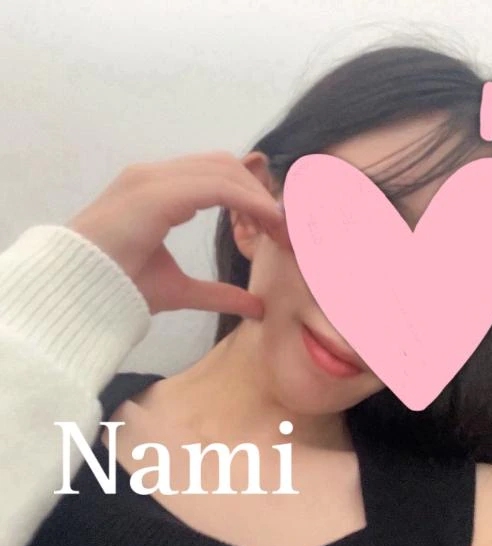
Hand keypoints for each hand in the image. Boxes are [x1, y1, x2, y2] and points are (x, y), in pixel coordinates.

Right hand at [66, 151, 284, 316]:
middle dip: (260, 193)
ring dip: (259, 197)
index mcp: (157, 191)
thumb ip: (218, 293)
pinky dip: (246, 200)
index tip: (278, 228)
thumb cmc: (119, 289)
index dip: (252, 197)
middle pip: (225, 166)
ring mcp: (152, 179)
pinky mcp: (154, 193)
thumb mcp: (180, 290)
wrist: (77, 293)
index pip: (216, 176)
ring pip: (224, 170)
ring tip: (282, 227)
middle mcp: (155, 176)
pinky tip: (267, 220)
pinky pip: (214, 186)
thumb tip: (255, 306)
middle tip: (287, 228)